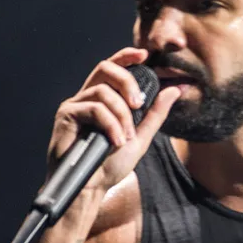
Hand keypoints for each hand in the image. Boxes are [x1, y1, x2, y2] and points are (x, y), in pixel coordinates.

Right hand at [48, 47, 182, 192]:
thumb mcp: (139, 138)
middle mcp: (86, 97)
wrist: (90, 188)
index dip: (127, 56)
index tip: (144, 54)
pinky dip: (110, 124)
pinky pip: (94, 108)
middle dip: (127, 81)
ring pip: (103, 91)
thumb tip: (175, 89)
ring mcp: (75, 105)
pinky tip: (115, 142)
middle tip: (139, 104)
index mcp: (101, 100)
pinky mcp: (66, 115)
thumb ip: (155, 114)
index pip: (112, 68)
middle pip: (106, 68)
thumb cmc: (109, 166)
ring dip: (121, 115)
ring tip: (125, 138)